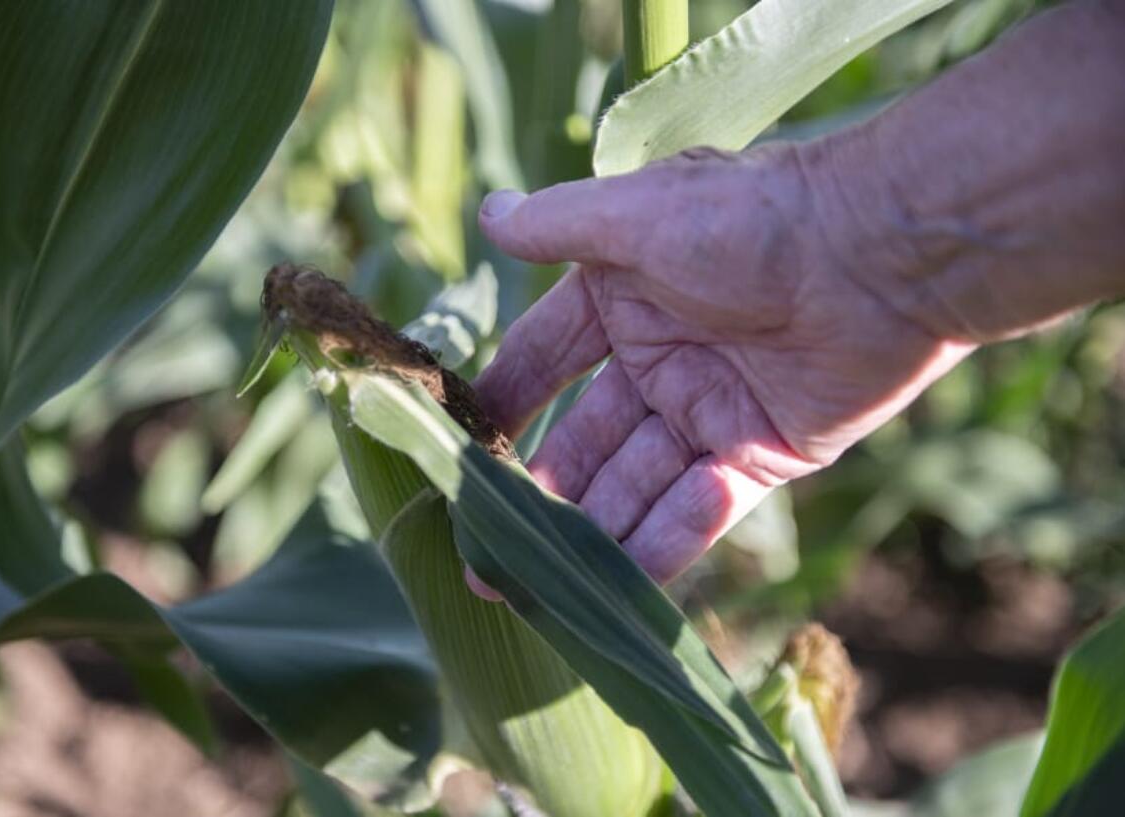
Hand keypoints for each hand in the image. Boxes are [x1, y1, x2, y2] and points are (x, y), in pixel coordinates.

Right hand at [468, 144, 972, 596]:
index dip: (503, 401)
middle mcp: (659, 359)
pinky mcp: (761, 454)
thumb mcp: (640, 216)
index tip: (457, 450)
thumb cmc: (754, 221)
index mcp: (624, 299)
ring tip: (539, 588)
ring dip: (593, 532)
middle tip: (489, 559)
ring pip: (636, 483)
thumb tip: (490, 214)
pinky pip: (701, 507)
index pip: (546, 359)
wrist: (883, 256)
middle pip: (586, 438)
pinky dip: (666, 538)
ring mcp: (709, 411)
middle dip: (539, 493)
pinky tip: (624, 576)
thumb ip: (561, 224)